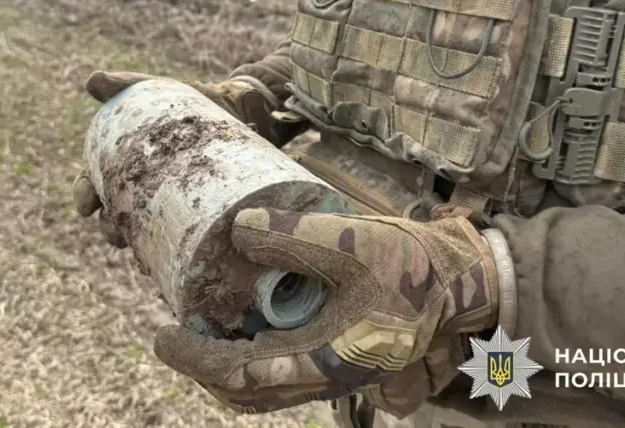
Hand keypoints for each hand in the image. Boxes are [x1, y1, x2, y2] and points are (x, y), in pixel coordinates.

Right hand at [73, 70, 302, 247]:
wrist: (236, 109)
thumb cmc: (186, 100)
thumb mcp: (156, 91)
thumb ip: (125, 84)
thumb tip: (91, 80)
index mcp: (122, 162)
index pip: (93, 183)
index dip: (85, 196)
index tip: (84, 207)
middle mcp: (141, 188)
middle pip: (114, 216)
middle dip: (111, 230)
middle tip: (116, 235)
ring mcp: (168, 202)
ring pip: (144, 233)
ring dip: (138, 249)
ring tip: (140, 258)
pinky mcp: (196, 209)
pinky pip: (181, 238)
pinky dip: (173, 255)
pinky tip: (171, 267)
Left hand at [150, 206, 498, 416]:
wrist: (460, 283)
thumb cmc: (413, 266)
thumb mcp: (354, 242)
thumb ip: (296, 233)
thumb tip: (238, 229)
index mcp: (328, 360)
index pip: (243, 375)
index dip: (197, 359)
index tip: (164, 336)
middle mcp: (327, 377)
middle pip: (247, 394)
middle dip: (204, 369)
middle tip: (174, 335)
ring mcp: (333, 372)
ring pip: (265, 389)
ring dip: (226, 366)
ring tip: (200, 328)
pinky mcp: (339, 357)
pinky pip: (284, 373)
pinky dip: (252, 358)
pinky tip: (242, 325)